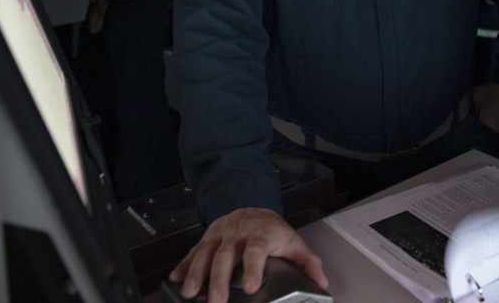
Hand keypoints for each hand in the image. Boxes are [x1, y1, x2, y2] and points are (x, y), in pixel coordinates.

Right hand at [168, 207, 327, 302]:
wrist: (253, 206)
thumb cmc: (273, 231)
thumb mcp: (294, 243)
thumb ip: (309, 263)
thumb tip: (322, 283)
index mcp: (262, 234)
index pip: (256, 249)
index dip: (252, 267)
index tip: (248, 286)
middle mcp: (239, 232)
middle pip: (226, 254)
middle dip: (218, 279)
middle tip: (215, 302)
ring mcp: (220, 234)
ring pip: (206, 252)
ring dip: (196, 273)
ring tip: (189, 293)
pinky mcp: (207, 237)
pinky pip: (194, 251)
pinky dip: (183, 265)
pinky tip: (175, 279)